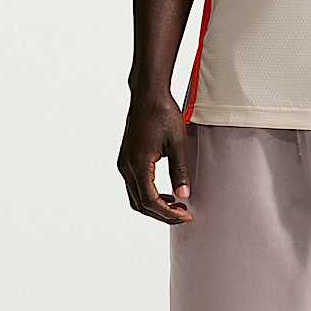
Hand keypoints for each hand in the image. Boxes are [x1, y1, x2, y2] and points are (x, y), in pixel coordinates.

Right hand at [117, 92, 192, 224]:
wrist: (148, 95)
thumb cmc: (163, 114)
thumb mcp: (177, 144)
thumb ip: (180, 171)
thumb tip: (184, 195)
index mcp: (138, 165)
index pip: (151, 201)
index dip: (169, 213)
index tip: (187, 215)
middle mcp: (126, 167)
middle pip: (141, 204)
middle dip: (162, 214)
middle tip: (184, 215)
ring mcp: (124, 163)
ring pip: (136, 197)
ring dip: (155, 206)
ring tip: (177, 206)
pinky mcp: (126, 159)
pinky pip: (135, 185)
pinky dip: (149, 195)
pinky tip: (166, 193)